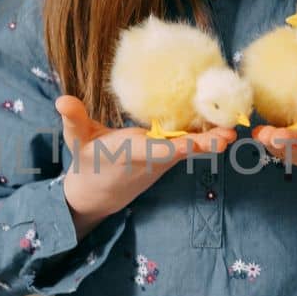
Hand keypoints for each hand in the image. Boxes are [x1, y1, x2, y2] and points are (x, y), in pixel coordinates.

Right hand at [56, 96, 237, 232]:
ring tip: (235, 110)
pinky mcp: (169, 156)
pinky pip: (190, 142)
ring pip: (194, 144)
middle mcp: (157, 158)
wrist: (96, 195)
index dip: (194, 145)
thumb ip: (73, 120)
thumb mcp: (77, 142)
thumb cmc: (87, 164)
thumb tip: (62, 100)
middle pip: (190, 148)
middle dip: (213, 137)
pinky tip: (219, 110)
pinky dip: (204, 129)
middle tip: (235, 123)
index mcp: (137, 154)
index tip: (217, 139)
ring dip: (213, 131)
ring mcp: (166, 159)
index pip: (169, 150)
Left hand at [252, 41, 296, 180]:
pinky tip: (242, 119)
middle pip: (295, 149)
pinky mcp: (281, 146)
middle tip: (266, 135)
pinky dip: (257, 133)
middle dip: (282, 144)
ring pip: (277, 148)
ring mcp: (294, 151)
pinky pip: (268, 141)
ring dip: (266, 141)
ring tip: (254, 131)